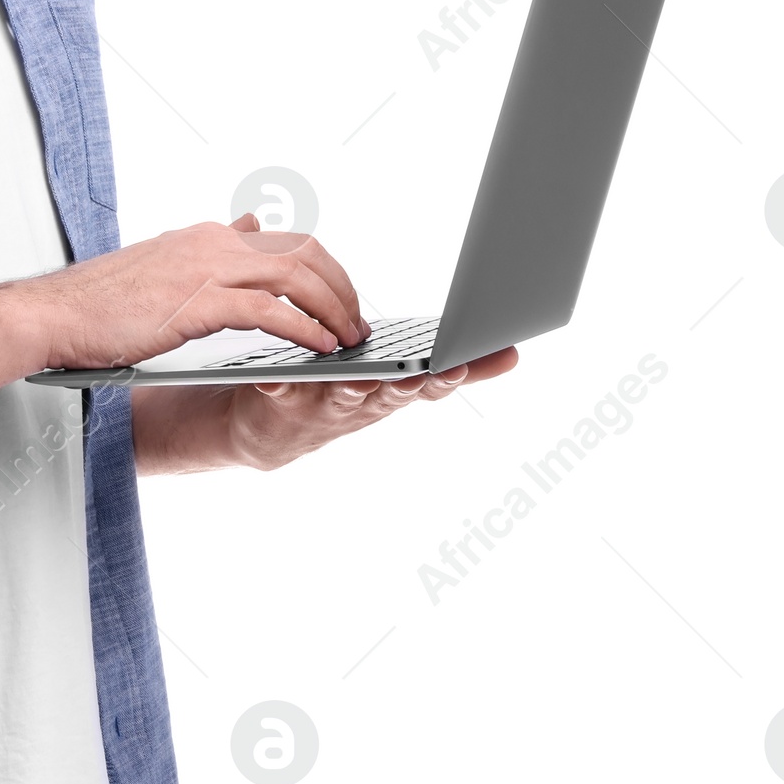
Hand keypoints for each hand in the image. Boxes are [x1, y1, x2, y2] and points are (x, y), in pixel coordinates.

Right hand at [24, 212, 367, 371]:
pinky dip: (304, 328)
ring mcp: (205, 268)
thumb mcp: (167, 262)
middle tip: (358, 323)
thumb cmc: (102, 302)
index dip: (324, 270)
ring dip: (332, 309)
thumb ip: (213, 248)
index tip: (341, 301)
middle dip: (341, 287)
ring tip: (350, 339)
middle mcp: (212, 242)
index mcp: (207, 236)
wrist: (54, 314)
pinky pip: (269, 310)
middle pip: (303, 251)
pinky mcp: (196, 301)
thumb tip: (254, 224)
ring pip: (295, 275)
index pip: (287, 240)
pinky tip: (320, 348)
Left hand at [224, 344, 519, 471]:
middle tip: (433, 371)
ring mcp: (326, 404)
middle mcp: (365, 401)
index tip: (481, 358)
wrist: (273, 431)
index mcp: (392, 388)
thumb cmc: (346, 394)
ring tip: (365, 376)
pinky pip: (283, 389)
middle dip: (414, 383)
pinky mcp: (285, 400)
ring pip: (347, 393)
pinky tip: (275, 376)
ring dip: (357, 386)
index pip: (432, 383)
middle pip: (395, 393)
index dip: (456, 374)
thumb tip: (511, 352)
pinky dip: (280, 383)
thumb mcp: (401, 379)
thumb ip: (449, 363)